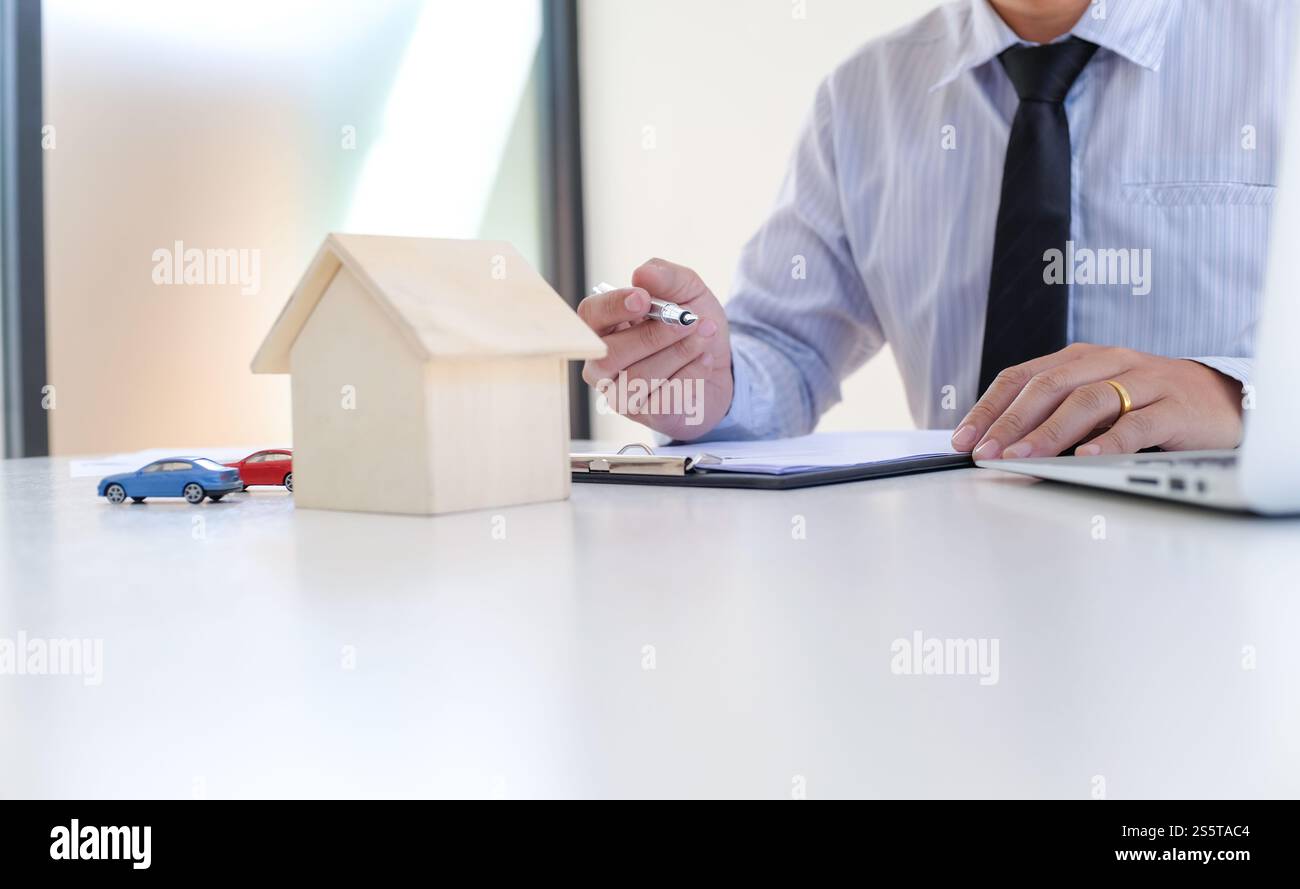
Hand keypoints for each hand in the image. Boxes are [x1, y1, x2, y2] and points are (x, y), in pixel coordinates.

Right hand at [577, 258, 733, 440]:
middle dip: (653, 335)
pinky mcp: (649, 416)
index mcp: (604, 329)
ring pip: (639, 378)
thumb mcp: (688, 292)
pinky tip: (705, 360)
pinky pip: (664, 398)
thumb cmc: (691, 328)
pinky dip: (691, 374)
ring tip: (705, 336)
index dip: (612, 307)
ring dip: (678, 353)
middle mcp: (604, 365)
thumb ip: (667, 277)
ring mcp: (622, 394)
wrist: (722, 367)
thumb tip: (642, 274)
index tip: (643, 298)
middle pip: (610, 354)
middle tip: (688, 320)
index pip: (590, 317)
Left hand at [951, 344, 1244, 458]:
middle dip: (1010, 421)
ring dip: (1049, 432)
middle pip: (1048, 386)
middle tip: (984, 452)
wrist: (1226, 401)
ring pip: (1088, 400)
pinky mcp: (1176, 407)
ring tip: (1021, 457)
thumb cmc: (1149, 405)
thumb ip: (1055, 416)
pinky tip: (1086, 457)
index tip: (962, 439)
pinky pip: (1138, 422)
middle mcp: (1109, 362)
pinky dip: (1110, 440)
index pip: (1022, 377)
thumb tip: (998, 448)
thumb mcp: (1097, 403)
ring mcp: (1144, 381)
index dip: (989, 408)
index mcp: (1081, 358)